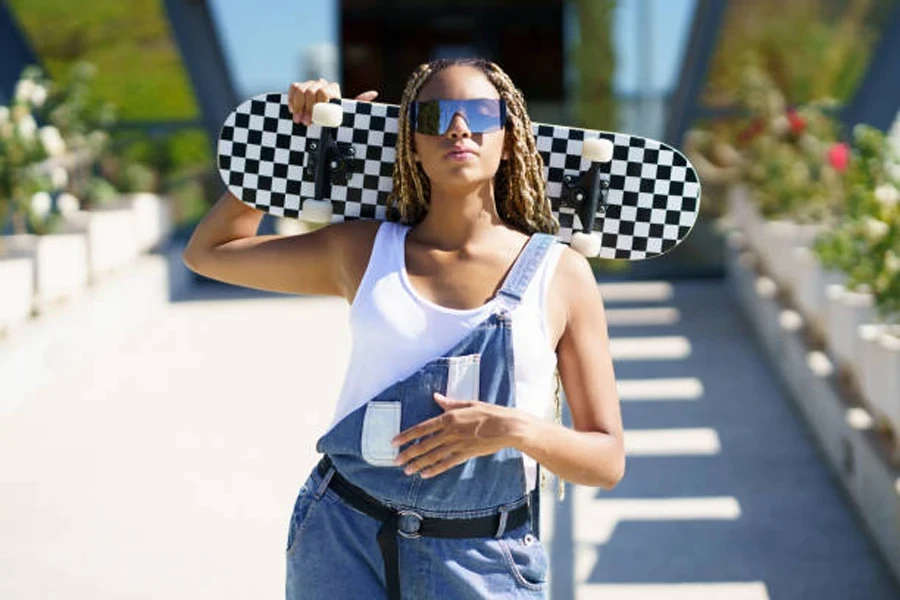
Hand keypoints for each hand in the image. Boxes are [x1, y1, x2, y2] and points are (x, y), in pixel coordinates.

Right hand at [287, 79, 377, 125]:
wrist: (321, 112)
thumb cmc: (335, 115)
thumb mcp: (347, 112)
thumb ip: (358, 102)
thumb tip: (374, 93)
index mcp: (333, 89)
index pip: (324, 92)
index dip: (319, 106)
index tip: (316, 119)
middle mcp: (321, 83)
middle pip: (311, 92)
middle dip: (308, 110)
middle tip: (306, 123)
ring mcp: (309, 83)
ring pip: (301, 90)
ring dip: (299, 106)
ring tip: (298, 120)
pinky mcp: (299, 85)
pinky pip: (293, 87)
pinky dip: (292, 99)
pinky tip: (293, 110)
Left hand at [390, 393, 521, 477]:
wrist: (507, 426)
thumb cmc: (489, 412)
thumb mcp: (468, 403)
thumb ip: (449, 404)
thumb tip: (436, 397)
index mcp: (449, 417)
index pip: (422, 428)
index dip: (406, 436)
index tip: (394, 442)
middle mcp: (450, 432)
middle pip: (424, 444)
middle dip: (408, 453)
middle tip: (395, 461)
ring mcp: (457, 444)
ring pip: (433, 456)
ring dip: (418, 464)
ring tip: (406, 471)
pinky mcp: (465, 454)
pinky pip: (447, 463)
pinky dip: (435, 469)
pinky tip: (425, 474)